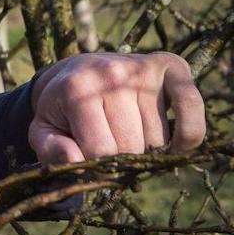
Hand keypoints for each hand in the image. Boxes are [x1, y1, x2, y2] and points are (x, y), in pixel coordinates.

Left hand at [28, 51, 204, 164]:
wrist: (76, 72)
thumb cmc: (60, 109)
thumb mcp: (42, 131)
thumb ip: (51, 150)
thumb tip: (74, 162)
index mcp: (76, 89)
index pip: (102, 150)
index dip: (98, 167)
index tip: (90, 161)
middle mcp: (112, 74)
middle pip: (132, 146)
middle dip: (121, 160)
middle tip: (107, 147)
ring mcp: (142, 69)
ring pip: (159, 139)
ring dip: (147, 149)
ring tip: (125, 134)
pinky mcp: (169, 67)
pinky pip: (191, 105)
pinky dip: (189, 132)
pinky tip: (175, 147)